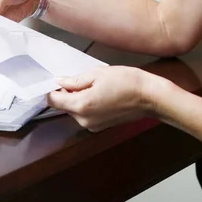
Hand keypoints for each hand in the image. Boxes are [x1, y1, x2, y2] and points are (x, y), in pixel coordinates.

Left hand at [48, 66, 168, 131]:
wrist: (149, 97)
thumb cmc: (126, 81)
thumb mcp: (98, 74)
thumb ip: (75, 80)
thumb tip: (59, 82)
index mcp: (82, 105)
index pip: (53, 101)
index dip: (52, 89)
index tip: (58, 79)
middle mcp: (84, 120)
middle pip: (64, 106)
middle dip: (68, 93)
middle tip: (85, 79)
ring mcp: (92, 126)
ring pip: (74, 110)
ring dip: (78, 98)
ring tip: (96, 85)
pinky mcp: (100, 127)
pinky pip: (85, 115)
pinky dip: (87, 105)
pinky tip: (101, 94)